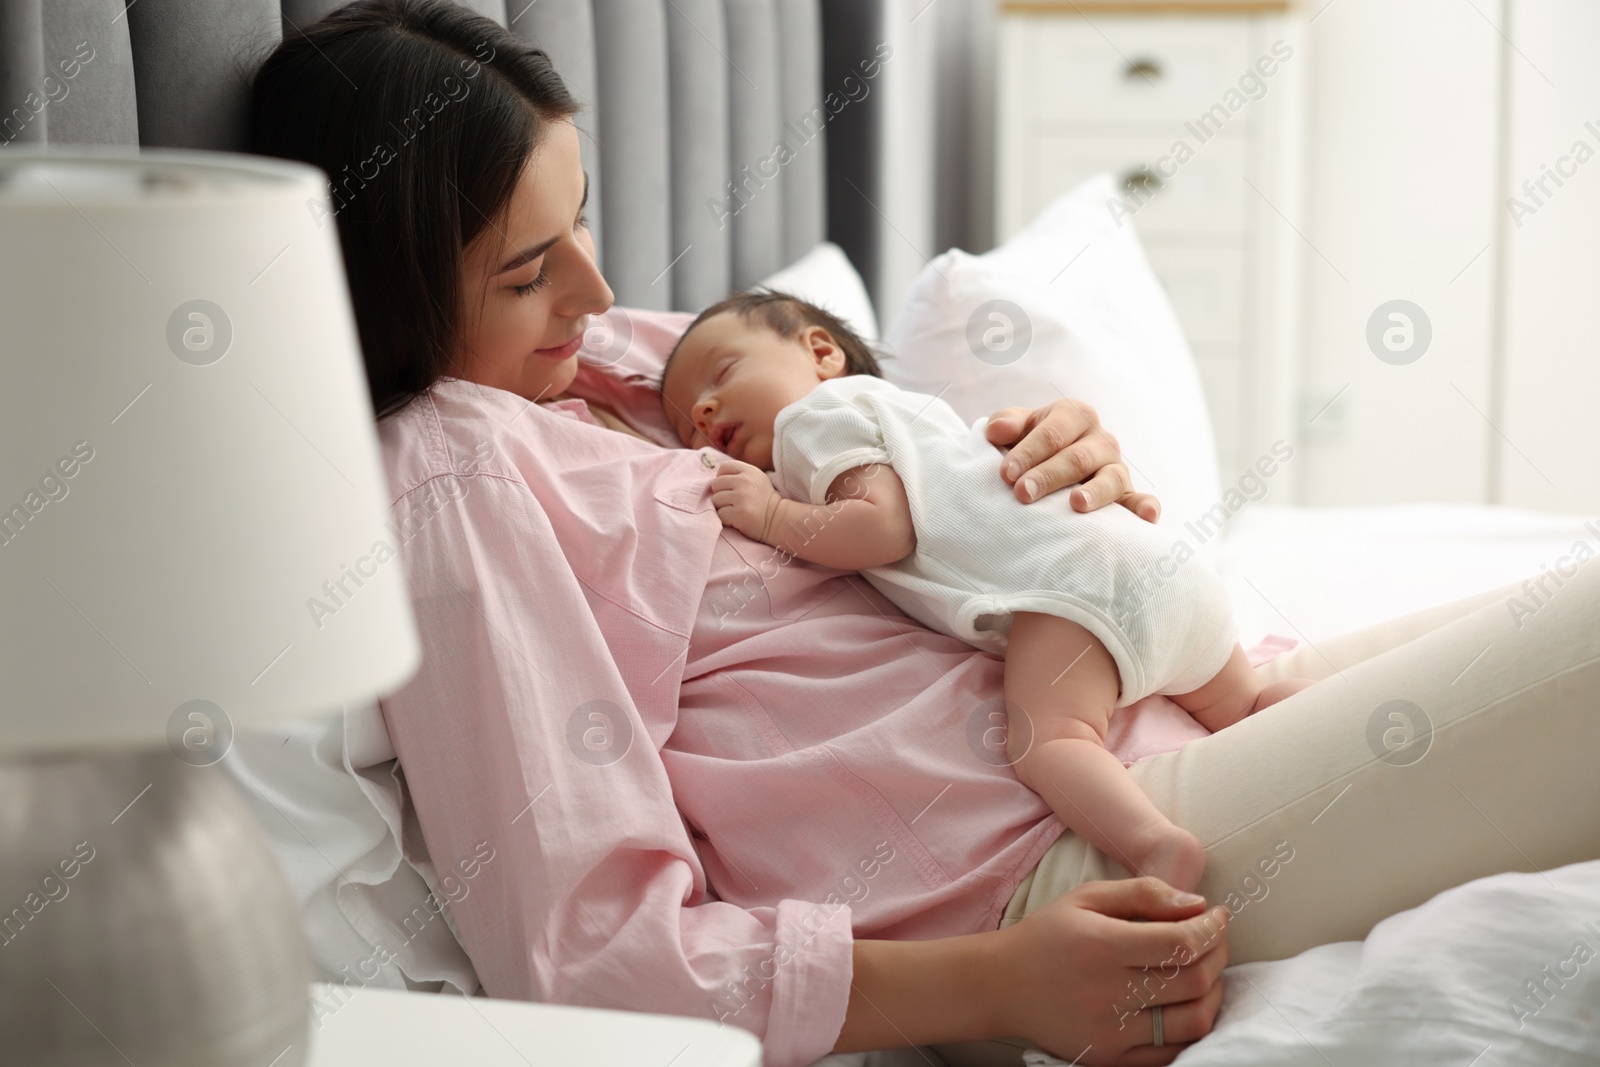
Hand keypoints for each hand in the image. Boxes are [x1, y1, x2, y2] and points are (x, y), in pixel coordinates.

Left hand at [710, 460, 780, 541]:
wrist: (777, 519)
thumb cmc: (763, 500)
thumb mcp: (756, 479)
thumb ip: (738, 474)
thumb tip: (715, 478)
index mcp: (749, 471)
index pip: (724, 467)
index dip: (722, 477)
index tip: (729, 487)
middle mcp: (745, 482)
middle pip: (716, 484)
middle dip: (720, 493)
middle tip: (732, 501)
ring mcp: (741, 497)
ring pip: (715, 499)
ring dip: (722, 507)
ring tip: (735, 510)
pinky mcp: (739, 513)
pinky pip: (719, 514)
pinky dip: (725, 518)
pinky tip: (736, 518)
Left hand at [986, 399, 1161, 521]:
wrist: (1050, 462)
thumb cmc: (1030, 444)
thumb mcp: (1017, 427)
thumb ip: (1006, 422)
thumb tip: (996, 431)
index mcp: (1074, 415)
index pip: (1052, 433)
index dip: (1029, 452)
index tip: (1006, 474)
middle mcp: (1100, 439)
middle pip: (1077, 458)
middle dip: (1049, 475)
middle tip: (1023, 493)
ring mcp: (1116, 467)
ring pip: (1111, 478)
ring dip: (1095, 492)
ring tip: (1076, 504)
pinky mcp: (1126, 494)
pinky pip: (1140, 500)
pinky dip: (1145, 508)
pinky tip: (1145, 519)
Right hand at [986, 877, 1229, 1064]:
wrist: (1002, 986)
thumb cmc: (1048, 935)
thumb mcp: (1087, 897)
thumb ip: (1143, 892)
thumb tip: (1198, 904)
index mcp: (1101, 946)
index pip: (1180, 943)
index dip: (1211, 928)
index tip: (1219, 915)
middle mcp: (1108, 993)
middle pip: (1193, 981)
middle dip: (1218, 954)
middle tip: (1217, 938)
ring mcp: (1111, 1032)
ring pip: (1192, 1021)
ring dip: (1213, 994)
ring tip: (1207, 972)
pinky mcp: (1110, 1057)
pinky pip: (1172, 1051)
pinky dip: (1192, 1027)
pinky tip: (1188, 1004)